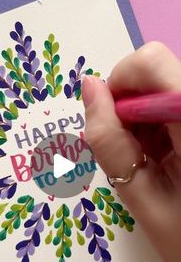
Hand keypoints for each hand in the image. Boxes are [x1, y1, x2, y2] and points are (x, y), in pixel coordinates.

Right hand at [82, 41, 180, 261]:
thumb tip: (90, 88)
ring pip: (163, 86)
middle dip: (130, 106)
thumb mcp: (140, 197)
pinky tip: (165, 157)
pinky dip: (159, 125)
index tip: (112, 128)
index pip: (151, 64)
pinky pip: (173, 103)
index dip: (120, 88)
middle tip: (133, 154)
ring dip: (144, 118)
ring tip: (151, 161)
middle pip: (157, 72)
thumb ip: (110, 142)